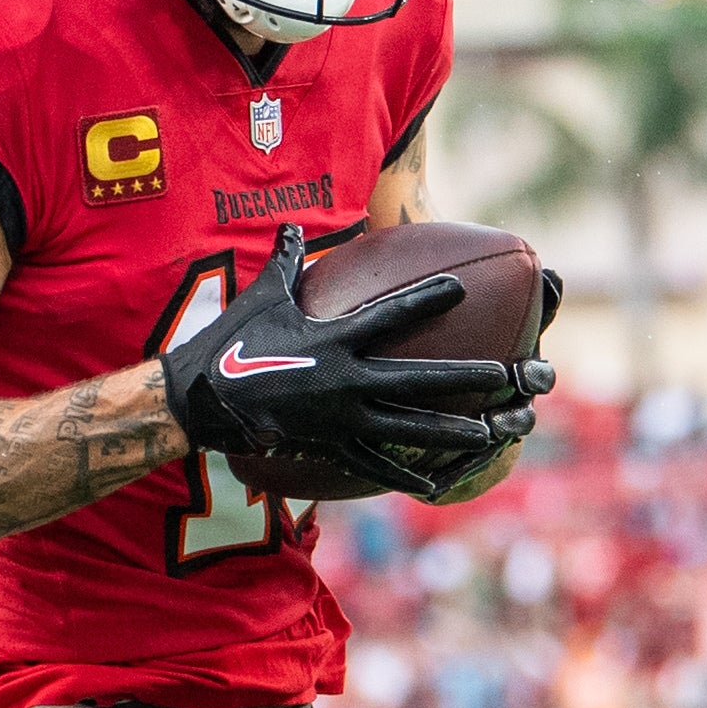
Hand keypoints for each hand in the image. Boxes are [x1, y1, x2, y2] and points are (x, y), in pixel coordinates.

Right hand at [161, 225, 541, 476]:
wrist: (200, 402)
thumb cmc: (231, 343)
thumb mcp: (262, 297)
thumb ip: (284, 260)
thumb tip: (289, 223)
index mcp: (332, 340)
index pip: (389, 315)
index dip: (426, 299)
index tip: (460, 289)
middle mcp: (344, 382)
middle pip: (417, 380)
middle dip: (464, 378)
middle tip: (506, 375)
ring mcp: (340, 420)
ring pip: (408, 428)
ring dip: (452, 431)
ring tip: (492, 433)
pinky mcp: (330, 447)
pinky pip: (375, 465)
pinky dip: (405, 475)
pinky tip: (438, 484)